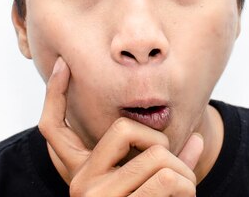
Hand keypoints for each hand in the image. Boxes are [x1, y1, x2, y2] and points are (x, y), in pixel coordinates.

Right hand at [39, 56, 204, 195]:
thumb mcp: (151, 187)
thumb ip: (168, 163)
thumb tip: (196, 138)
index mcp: (80, 175)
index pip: (52, 127)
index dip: (54, 94)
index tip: (61, 65)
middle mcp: (80, 184)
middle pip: (125, 129)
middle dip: (163, 144)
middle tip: (177, 172)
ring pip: (157, 154)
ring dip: (185, 173)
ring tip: (184, 194)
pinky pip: (169, 178)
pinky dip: (189, 186)